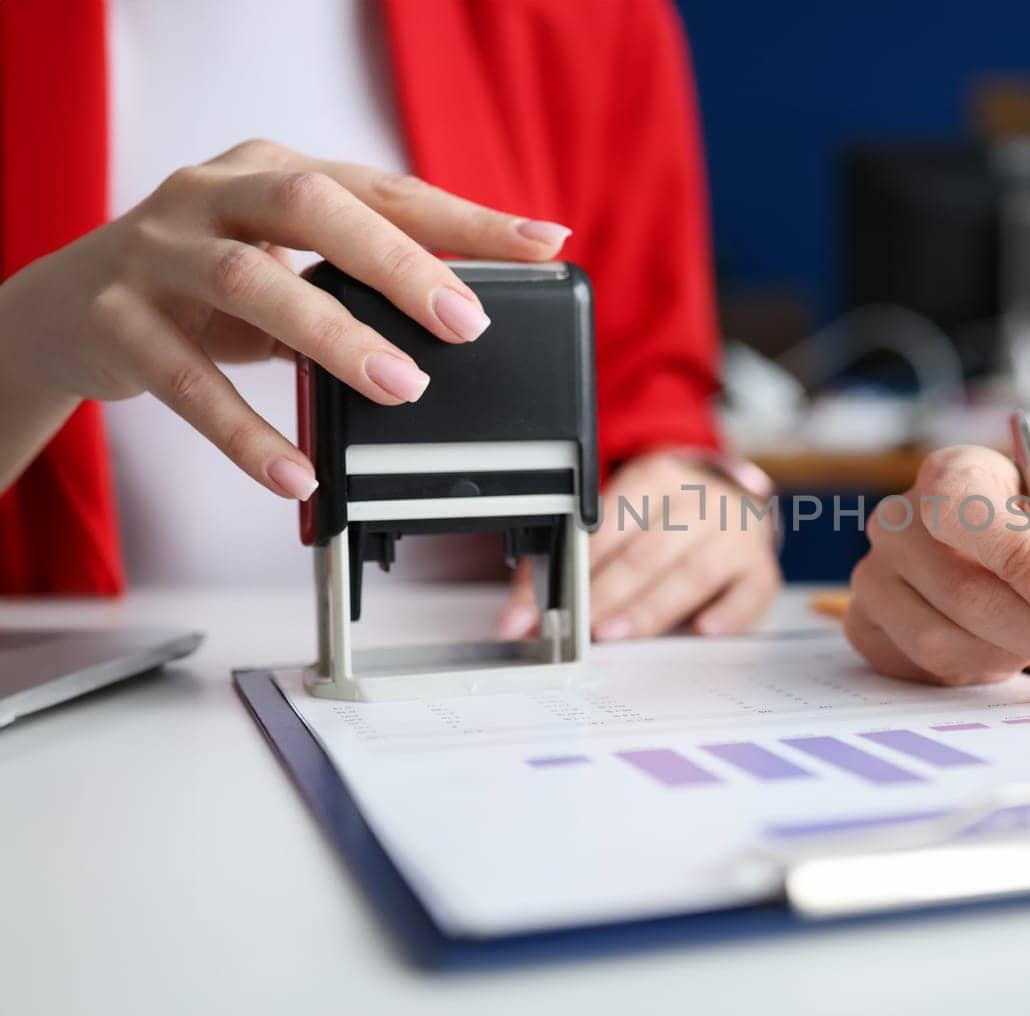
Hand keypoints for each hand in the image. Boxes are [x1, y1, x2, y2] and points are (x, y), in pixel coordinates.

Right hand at [0, 138, 569, 496]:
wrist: (66, 309)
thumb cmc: (204, 280)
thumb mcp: (287, 263)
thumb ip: (365, 275)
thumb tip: (477, 306)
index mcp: (272, 170)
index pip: (383, 187)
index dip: (465, 217)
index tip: (543, 245)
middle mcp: (213, 194)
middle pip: (313, 206)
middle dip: (397, 262)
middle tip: (465, 324)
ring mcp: (158, 251)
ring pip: (250, 283)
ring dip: (333, 338)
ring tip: (400, 388)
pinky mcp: (116, 320)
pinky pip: (186, 381)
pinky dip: (246, 431)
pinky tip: (300, 470)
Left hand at [498, 451, 781, 640]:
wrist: (731, 505)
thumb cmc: (665, 521)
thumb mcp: (620, 522)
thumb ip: (571, 565)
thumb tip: (520, 617)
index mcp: (658, 477)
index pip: (609, 522)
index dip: (575, 566)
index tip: (547, 605)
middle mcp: (701, 500)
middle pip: (649, 550)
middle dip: (608, 591)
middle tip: (580, 627)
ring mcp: (737, 533)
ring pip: (693, 571)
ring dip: (652, 607)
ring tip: (617, 633)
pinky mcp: (761, 568)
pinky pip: (749, 592)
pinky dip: (727, 613)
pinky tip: (702, 630)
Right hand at [844, 445, 1029, 691]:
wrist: (1000, 551)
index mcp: (951, 475)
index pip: (965, 510)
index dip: (1019, 559)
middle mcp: (897, 521)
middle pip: (963, 592)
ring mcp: (872, 576)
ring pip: (942, 641)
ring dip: (1008, 656)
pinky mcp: (865, 626)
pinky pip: (921, 668)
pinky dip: (973, 671)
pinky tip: (995, 651)